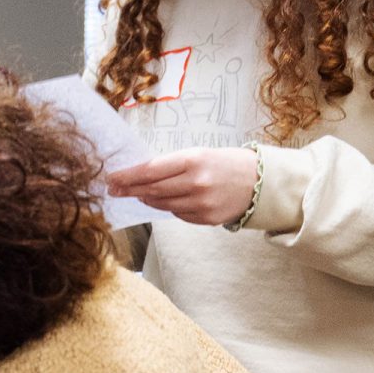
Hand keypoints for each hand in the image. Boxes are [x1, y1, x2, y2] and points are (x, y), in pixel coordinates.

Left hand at [107, 147, 258, 225]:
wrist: (262, 181)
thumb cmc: (225, 163)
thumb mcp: (199, 154)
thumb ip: (171, 165)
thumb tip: (139, 176)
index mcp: (192, 160)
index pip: (149, 170)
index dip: (127, 176)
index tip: (111, 178)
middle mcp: (196, 182)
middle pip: (151, 189)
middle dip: (129, 189)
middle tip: (114, 190)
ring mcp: (202, 203)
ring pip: (162, 204)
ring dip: (146, 199)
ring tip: (137, 194)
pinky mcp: (207, 218)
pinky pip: (178, 214)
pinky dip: (169, 207)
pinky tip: (166, 201)